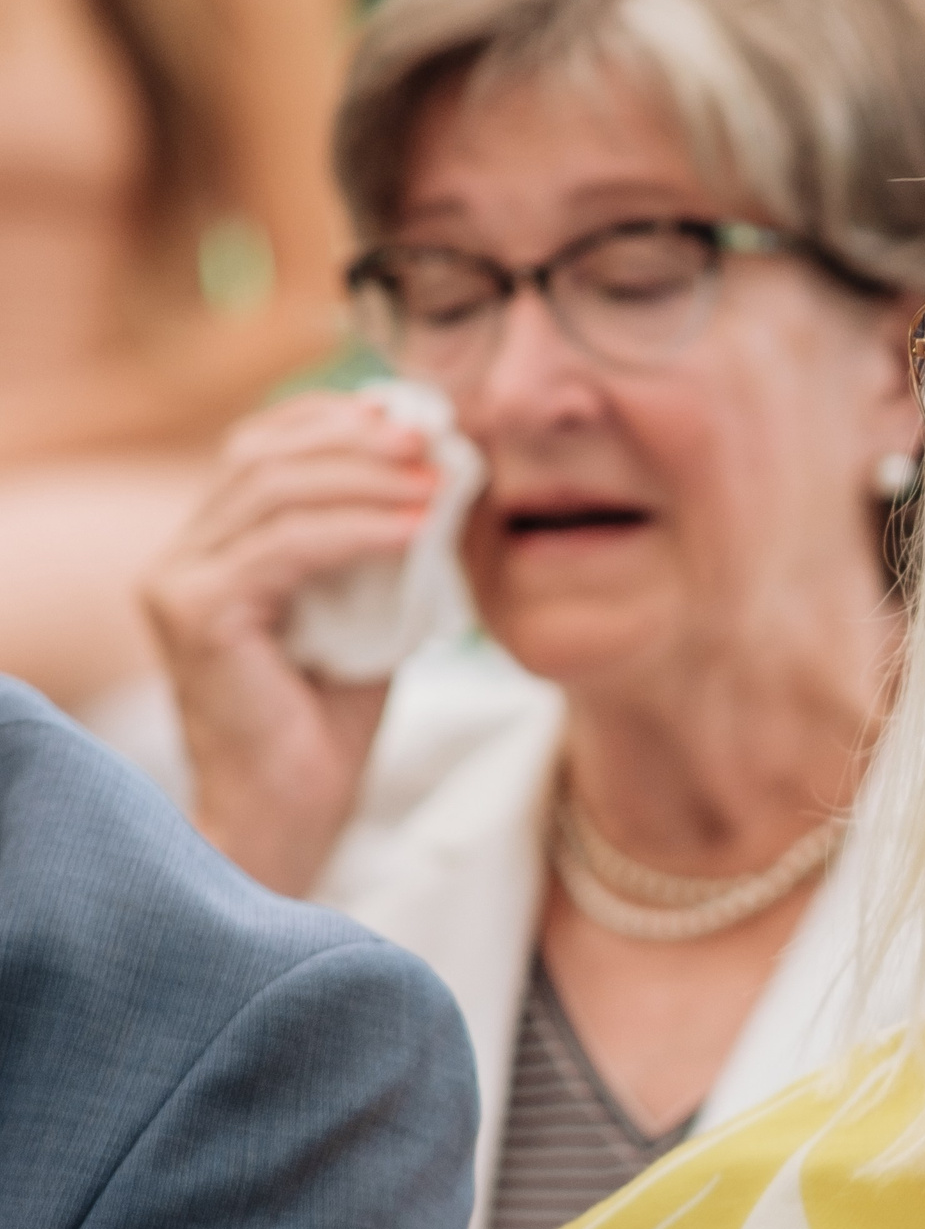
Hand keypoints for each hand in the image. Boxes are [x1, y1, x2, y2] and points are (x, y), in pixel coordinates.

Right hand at [144, 393, 442, 894]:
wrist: (292, 813)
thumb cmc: (329, 722)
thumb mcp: (369, 612)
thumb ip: (384, 549)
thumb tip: (439, 478)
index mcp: (215, 547)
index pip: (262, 446)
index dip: (334, 418)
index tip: (413, 415)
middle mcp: (182, 556)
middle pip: (264, 454)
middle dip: (356, 438)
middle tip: (433, 441)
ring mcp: (180, 583)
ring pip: (273, 490)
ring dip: (365, 477)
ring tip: (436, 481)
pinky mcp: (199, 616)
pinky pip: (283, 546)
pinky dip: (355, 530)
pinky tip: (414, 530)